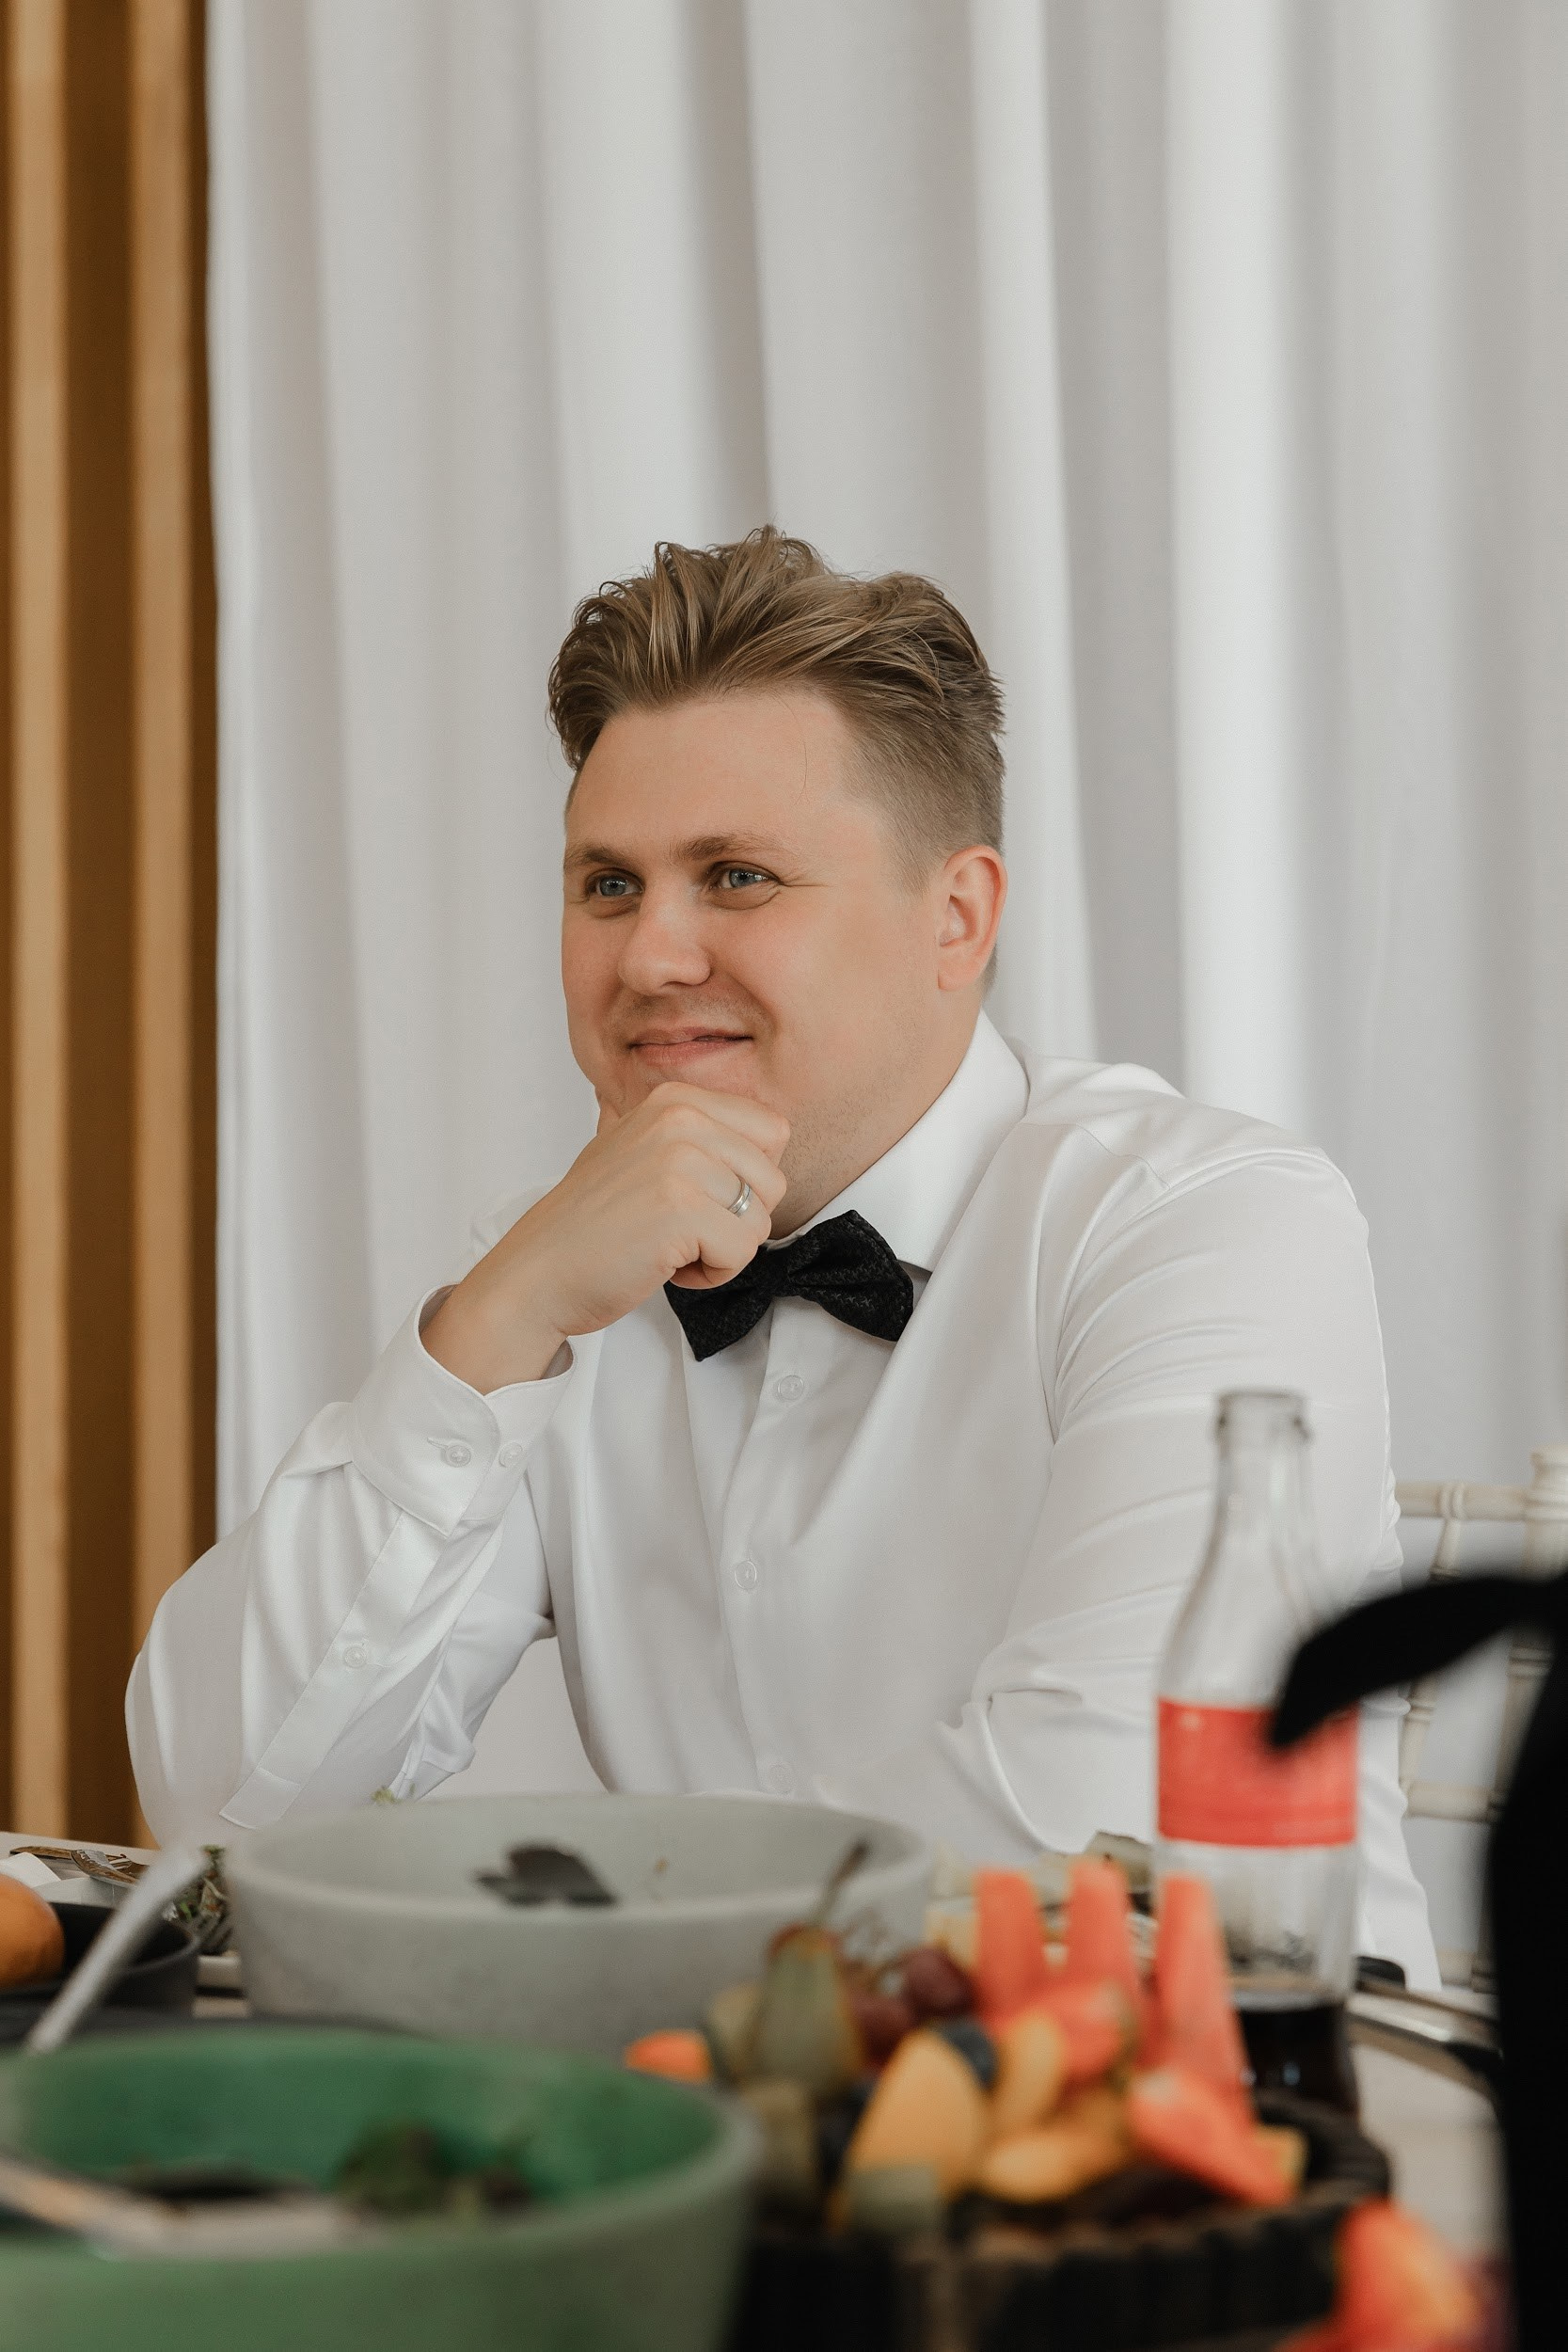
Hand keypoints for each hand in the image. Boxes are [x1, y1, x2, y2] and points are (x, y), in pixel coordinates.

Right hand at [422, 1084, 790, 1390]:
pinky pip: (742, 1251)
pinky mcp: (681, 1209)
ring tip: (668, 1245)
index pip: (772, 1132)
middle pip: (773, 1179)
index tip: (696, 1197)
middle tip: (678, 1229)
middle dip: (736, 1220)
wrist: (537, 1272)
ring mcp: (680, 1161)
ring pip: (761, 1219)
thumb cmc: (591, 1226)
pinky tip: (665, 1265)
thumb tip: (768, 1131)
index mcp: (675, 1099)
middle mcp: (680, 1118)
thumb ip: (695, 1135)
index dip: (745, 1180)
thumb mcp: (639, 1150)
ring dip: (722, 1249)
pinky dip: (710, 1274)